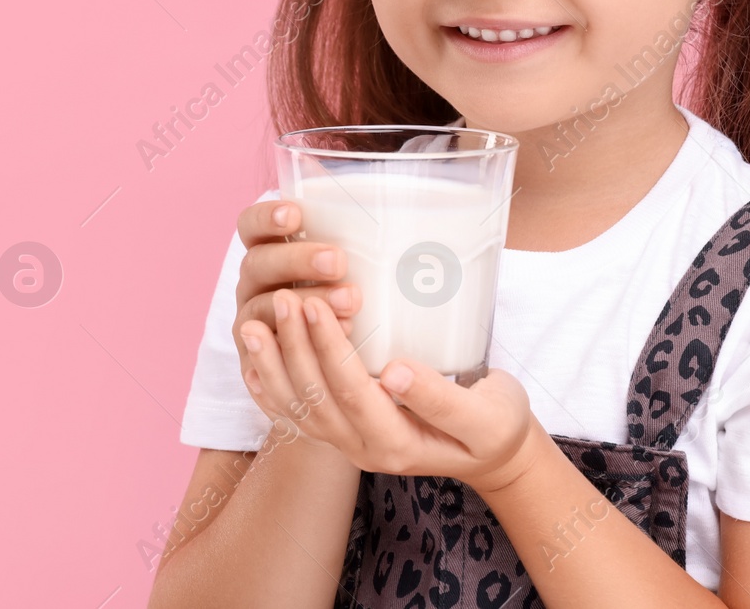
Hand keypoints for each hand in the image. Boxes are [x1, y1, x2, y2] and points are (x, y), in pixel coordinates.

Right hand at [231, 198, 360, 394]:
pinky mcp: (261, 360)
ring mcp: (254, 323)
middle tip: (337, 262)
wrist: (345, 366)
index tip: (295, 215)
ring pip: (262, 308)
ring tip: (350, 304)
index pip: (251, 226)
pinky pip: (269, 352)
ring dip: (303, 302)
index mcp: (267, 252)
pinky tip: (336, 338)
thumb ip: (362, 238)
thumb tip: (403, 216)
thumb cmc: (353, 293)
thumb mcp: (353, 262)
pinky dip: (298, 343)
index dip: (266, 218)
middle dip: (296, 260)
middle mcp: (255, 285)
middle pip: (257, 264)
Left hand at [239, 287, 542, 494]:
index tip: (315, 302)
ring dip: (272, 366)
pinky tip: (254, 359)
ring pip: (296, 409)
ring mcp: (347, 444)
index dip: (330, 348)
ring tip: (254, 324)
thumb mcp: (487, 415)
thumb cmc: (495, 424)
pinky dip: (269, 387)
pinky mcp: (341, 432)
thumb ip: (441, 398)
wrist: (492, 452)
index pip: (353, 393)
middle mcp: (363, 451)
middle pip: (316, 400)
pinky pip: (294, 414)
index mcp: (398, 445)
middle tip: (282, 297)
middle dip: (295, 347)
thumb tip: (395, 373)